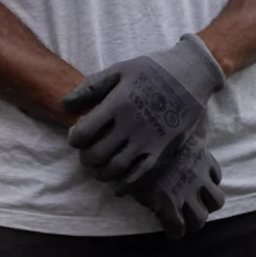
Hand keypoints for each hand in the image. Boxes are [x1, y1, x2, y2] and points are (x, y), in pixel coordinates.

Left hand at [62, 35, 224, 190]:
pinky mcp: (163, 150)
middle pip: (97, 154)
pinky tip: (117, 186)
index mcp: (118, 104)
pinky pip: (140, 176)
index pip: (84, 133)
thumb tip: (64, 105)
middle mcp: (131, 125)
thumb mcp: (120, 70)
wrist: (191, 75)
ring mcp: (148, 140)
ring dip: (101, 173)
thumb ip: (90, 87)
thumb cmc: (152, 69)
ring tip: (98, 168)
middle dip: (85, 158)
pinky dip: (125, 185)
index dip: (74, 138)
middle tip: (86, 154)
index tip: (76, 136)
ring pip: (116, 169)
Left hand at [127, 135, 225, 237]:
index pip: (178, 230)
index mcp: (168, 205)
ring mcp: (200, 178)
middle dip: (193, 222)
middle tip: (187, 217)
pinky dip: (211, 181)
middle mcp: (188, 195)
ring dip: (208, 204)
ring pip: (216, 202)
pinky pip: (217, 177)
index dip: (175, 232)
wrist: (155, 129)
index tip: (172, 230)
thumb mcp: (136, 184)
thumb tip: (148, 205)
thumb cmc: (139, 160)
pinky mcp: (207, 161)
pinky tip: (202, 179)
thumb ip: (146, 198)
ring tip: (201, 200)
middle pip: (199, 220)